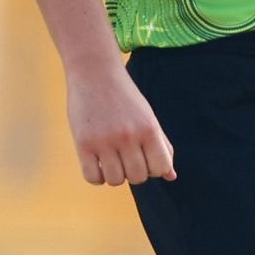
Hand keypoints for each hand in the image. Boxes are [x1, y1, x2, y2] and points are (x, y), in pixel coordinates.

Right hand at [66, 64, 176, 185]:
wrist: (95, 73)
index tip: (145, 160)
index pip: (160, 168)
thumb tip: (171, 176)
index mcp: (149, 128)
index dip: (154, 170)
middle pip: (138, 177)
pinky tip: (97, 163)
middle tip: (127, 159)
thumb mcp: (148, 118)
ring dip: (115, 176)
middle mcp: (129, 136)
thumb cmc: (125, 98)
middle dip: (134, 173)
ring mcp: (105, 141)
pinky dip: (96, 177)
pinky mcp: (83, 144)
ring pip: (116, 180)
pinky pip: (92, 177)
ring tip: (112, 160)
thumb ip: (162, 146)